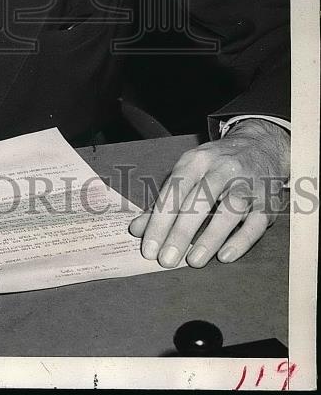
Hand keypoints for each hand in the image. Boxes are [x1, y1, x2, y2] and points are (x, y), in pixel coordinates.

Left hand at [129, 119, 289, 267]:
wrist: (260, 144)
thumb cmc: (216, 164)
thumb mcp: (189, 171)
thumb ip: (164, 200)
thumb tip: (137, 229)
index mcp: (197, 160)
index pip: (174, 189)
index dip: (160, 219)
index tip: (148, 247)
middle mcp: (222, 169)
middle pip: (199, 200)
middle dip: (181, 232)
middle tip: (166, 260)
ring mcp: (248, 184)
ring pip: (230, 210)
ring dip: (210, 237)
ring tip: (194, 261)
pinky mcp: (268, 201)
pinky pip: (256, 223)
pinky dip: (241, 240)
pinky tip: (225, 256)